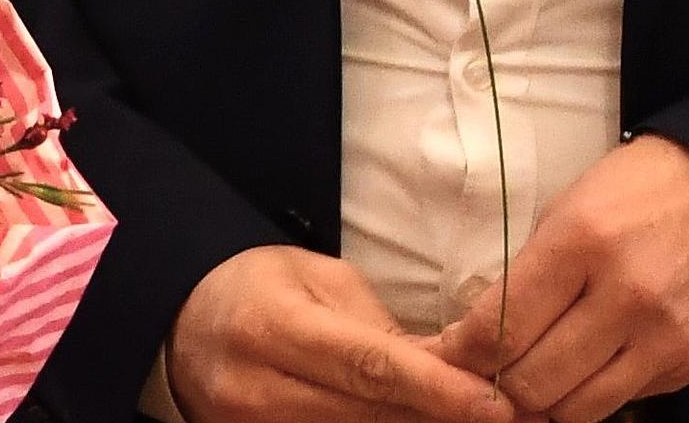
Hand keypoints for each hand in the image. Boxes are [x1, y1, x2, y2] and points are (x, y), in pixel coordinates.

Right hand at [164, 245, 516, 421]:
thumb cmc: (257, 288)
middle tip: (506, 415)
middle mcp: (256, 388)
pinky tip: (418, 421)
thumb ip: (381, 328)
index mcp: (270, 326)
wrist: (181, 325)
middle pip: (369, 415)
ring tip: (466, 417)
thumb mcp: (316, 281)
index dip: (437, 390)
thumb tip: (455, 368)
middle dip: (440, 417)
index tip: (496, 406)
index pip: (367, 366)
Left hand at [425, 134, 688, 420]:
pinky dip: (592, 396)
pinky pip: (623, 403)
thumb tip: (477, 335)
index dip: (462, 352)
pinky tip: (582, 371)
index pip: (500, 327)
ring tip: (532, 376)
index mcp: (582, 241)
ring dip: (543, 400)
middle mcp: (626, 295)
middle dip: (498, 382)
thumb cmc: (646, 190)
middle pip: (532, 380)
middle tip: (487, 370)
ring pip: (575, 408)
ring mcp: (665, 336)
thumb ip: (527, 273)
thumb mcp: (572, 206)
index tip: (450, 352)